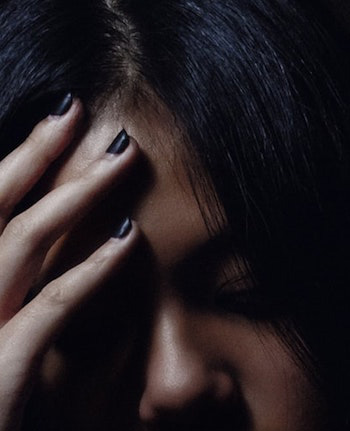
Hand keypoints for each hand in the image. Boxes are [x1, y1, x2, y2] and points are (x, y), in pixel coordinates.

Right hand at [0, 95, 139, 429]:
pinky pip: (49, 306)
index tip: (54, 117)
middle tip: (75, 108)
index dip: (14, 158)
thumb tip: (56, 245)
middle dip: (34, 152)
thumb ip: (17, 286)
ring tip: (122, 157)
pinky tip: (129, 237)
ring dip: (75, 193)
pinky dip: (91, 268)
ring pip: (21, 242)